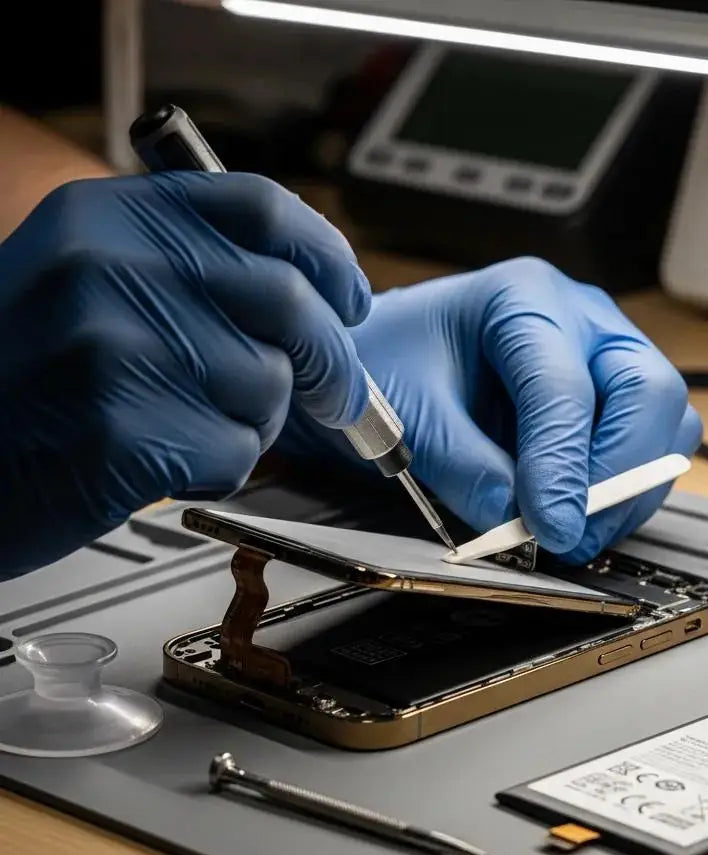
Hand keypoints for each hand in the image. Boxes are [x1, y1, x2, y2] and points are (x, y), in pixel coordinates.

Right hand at [0, 172, 370, 578]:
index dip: (326, 256)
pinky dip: (216, 469)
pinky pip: (235, 452)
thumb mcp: (78, 284)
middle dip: (331, 363)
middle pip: (289, 304)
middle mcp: (112, 270)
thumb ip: (181, 274)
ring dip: (250, 422)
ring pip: (267, 388)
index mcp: (106, 220)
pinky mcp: (124, 432)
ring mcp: (116, 350)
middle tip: (338, 395)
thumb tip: (304, 299)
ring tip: (182, 427)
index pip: (260, 209)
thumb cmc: (9, 379)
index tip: (350, 296)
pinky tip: (159, 462)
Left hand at [275, 257, 700, 562]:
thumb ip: (464, 468)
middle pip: (648, 391)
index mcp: (523, 298)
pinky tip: (582, 517)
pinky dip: (629, 493)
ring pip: (665, 421)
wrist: (392, 361)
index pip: (564, 387)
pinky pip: (654, 446)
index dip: (562, 466)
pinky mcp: (615, 398)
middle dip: (619, 474)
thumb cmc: (395, 365)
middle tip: (572, 533)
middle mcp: (582, 318)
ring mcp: (608, 356)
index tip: (549, 528)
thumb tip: (516, 521)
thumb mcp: (409, 415)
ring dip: (630, 491)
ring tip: (572, 534)